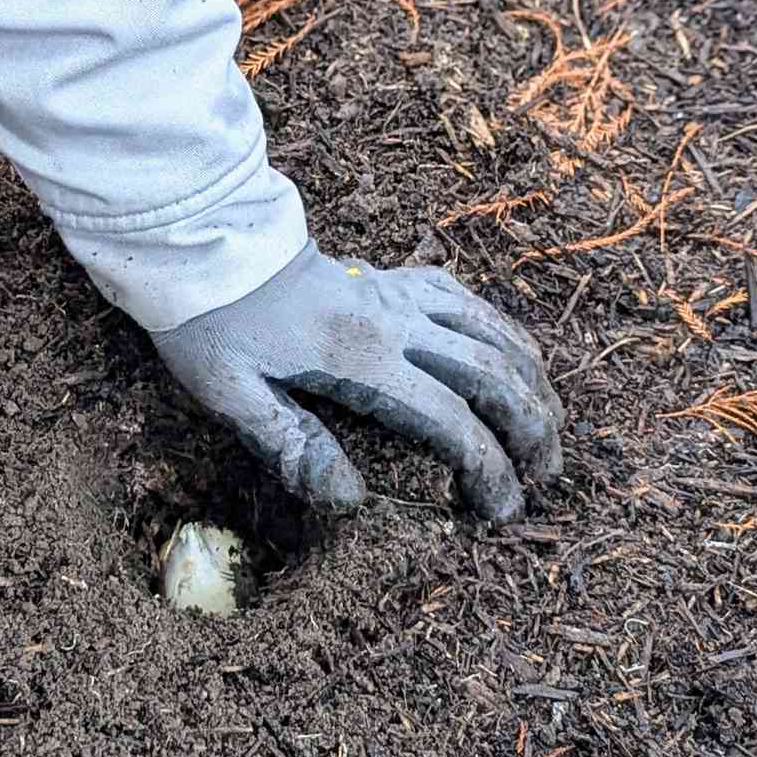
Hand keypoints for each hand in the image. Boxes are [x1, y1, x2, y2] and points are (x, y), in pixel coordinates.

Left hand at [151, 243, 563, 523]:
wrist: (207, 248)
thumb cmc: (212, 323)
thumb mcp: (231, 394)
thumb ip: (292, 445)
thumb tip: (352, 500)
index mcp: (360, 357)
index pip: (450, 418)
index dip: (488, 467)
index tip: (501, 508)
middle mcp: (396, 321)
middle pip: (493, 374)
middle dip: (531, 429)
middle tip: (543, 476)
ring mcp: (400, 293)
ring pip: (494, 332)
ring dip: (532, 381)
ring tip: (549, 426)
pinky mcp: (393, 278)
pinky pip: (468, 301)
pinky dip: (504, 332)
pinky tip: (514, 358)